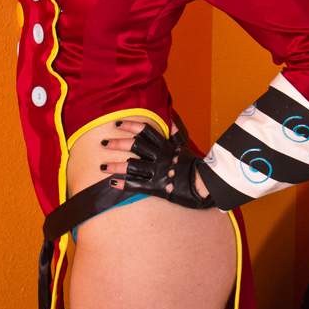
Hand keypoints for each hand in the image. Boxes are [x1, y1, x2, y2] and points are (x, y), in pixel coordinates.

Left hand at [100, 120, 214, 209]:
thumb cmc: (195, 165)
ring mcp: (158, 172)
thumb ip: (176, 135)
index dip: (131, 126)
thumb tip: (171, 121)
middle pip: (136, 146)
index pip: (146, 131)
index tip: (118, 123)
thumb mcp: (185, 147)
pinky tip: (112, 184)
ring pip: (133, 166)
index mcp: (166, 145)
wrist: (206, 183)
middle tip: (104, 143)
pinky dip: (124, 184)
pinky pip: (138, 185)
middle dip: (118, 144)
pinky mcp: (158, 187)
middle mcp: (160, 156)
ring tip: (102, 167)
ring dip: (116, 166)